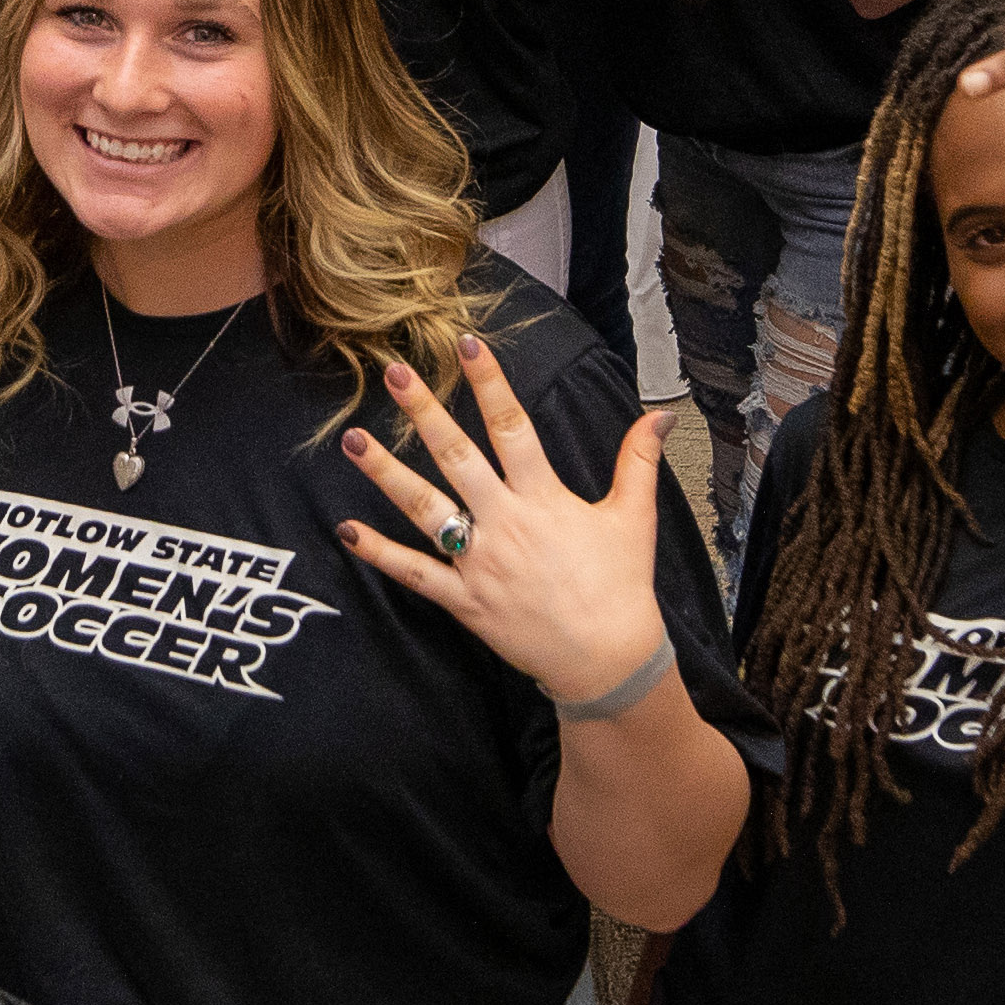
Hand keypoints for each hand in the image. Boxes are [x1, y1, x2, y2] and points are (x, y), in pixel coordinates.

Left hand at [337, 333, 680, 707]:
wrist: (607, 659)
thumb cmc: (621, 587)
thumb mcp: (634, 518)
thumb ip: (638, 461)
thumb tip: (658, 415)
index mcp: (544, 498)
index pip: (512, 427)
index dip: (490, 383)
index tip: (467, 344)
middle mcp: (507, 524)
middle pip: (457, 457)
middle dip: (425, 412)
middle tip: (394, 373)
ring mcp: (480, 563)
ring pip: (425, 509)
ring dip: (386, 474)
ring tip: (353, 440)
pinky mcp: (464, 601)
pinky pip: (414, 573)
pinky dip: (380, 553)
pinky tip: (346, 530)